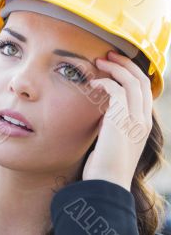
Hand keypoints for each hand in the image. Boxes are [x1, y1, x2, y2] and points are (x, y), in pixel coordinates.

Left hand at [82, 51, 152, 190]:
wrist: (106, 181)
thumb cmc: (104, 163)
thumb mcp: (112, 138)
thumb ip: (112, 122)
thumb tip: (101, 109)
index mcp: (142, 123)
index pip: (144, 89)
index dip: (131, 73)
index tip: (115, 64)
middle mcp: (142, 119)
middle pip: (141, 80)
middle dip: (125, 64)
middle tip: (109, 55)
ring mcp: (135, 119)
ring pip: (132, 82)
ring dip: (115, 68)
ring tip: (99, 61)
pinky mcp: (122, 120)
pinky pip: (117, 91)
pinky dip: (104, 83)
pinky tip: (92, 84)